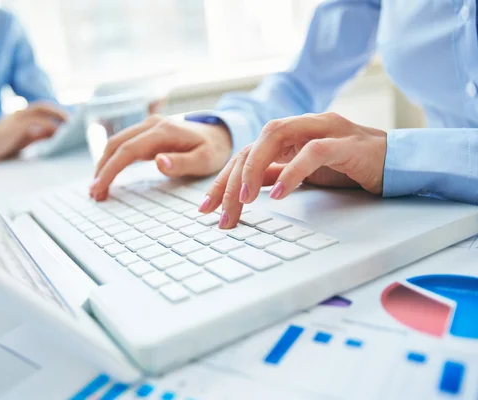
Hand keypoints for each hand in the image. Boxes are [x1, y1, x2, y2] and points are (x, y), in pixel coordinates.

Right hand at [0, 102, 67, 163]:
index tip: (71, 119)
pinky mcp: (16, 127)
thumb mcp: (23, 139)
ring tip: (70, 128)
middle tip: (74, 122)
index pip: (43, 108)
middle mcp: (20, 112)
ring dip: (58, 118)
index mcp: (21, 114)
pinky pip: (37, 123)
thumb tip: (56, 135)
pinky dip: (49, 127)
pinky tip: (58, 134)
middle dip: (60, 112)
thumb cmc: (2, 146)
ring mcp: (17, 118)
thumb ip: (38, 135)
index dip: (57, 111)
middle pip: (44, 106)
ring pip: (42, 112)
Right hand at [89, 115, 232, 199]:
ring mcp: (148, 127)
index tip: (99, 186)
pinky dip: (112, 160)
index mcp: (163, 131)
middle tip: (94, 193)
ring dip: (104, 165)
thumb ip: (182, 162)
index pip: (128, 150)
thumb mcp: (205, 160)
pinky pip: (123, 146)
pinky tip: (107, 175)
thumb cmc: (213, 149)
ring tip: (97, 189)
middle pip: (116, 145)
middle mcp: (151, 125)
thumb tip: (158, 162)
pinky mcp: (146, 134)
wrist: (220, 134)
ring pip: (116, 144)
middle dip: (102, 169)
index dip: (111, 168)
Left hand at [200, 112, 386, 228]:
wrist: (397, 163)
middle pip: (254, 144)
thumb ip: (276, 174)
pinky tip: (277, 194)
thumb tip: (242, 190)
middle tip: (221, 215)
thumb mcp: (304, 173)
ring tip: (243, 201)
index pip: (246, 153)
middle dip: (232, 181)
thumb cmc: (350, 166)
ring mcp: (324, 129)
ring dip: (254, 170)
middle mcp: (302, 125)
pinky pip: (313, 151)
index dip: (223, 180)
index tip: (206, 208)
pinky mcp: (346, 142)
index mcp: (290, 134)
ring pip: (276, 137)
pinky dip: (292, 172)